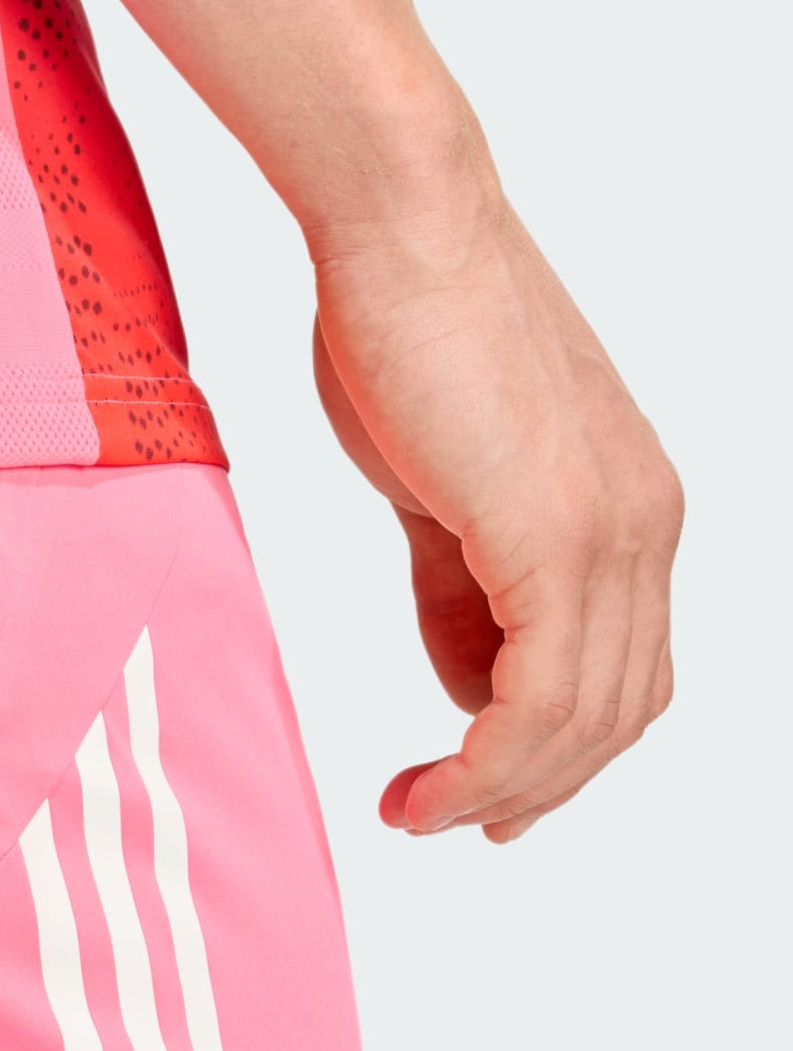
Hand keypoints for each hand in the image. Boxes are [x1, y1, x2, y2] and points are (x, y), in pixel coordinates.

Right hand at [309, 174, 682, 842]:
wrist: (403, 230)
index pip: (621, 670)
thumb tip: (466, 678)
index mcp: (631, 509)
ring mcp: (612, 533)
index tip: (480, 792)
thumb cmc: (409, 330)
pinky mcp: (556, 536)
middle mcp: (646, 527)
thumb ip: (463, 586)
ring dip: (501, 789)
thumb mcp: (441, 484)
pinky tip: (430, 783)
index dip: (559, 753)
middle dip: (532, 788)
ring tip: (418, 811)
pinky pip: (539, 696)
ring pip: (584, 720)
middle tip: (445, 820)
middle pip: (617, 712)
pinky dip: (488, 762)